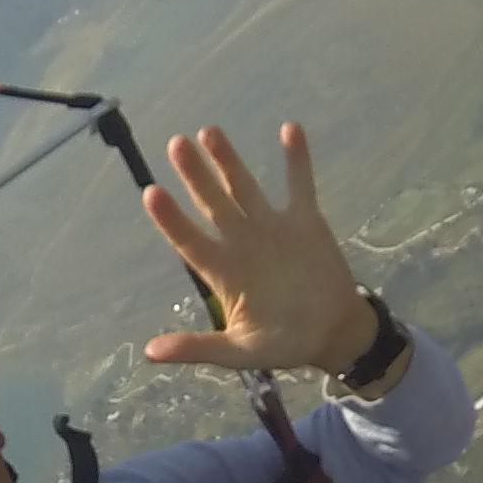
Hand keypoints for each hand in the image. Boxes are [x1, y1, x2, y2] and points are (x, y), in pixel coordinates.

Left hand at [137, 123, 381, 376]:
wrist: (332, 333)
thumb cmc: (283, 344)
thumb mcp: (240, 353)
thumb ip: (199, 348)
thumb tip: (150, 352)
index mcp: (223, 272)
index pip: (190, 240)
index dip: (171, 219)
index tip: (151, 193)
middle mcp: (241, 243)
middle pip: (212, 203)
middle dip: (194, 175)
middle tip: (175, 143)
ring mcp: (272, 228)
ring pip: (244, 187)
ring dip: (229, 160)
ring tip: (210, 132)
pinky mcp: (305, 221)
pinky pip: (299, 185)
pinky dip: (295, 160)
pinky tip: (290, 129)